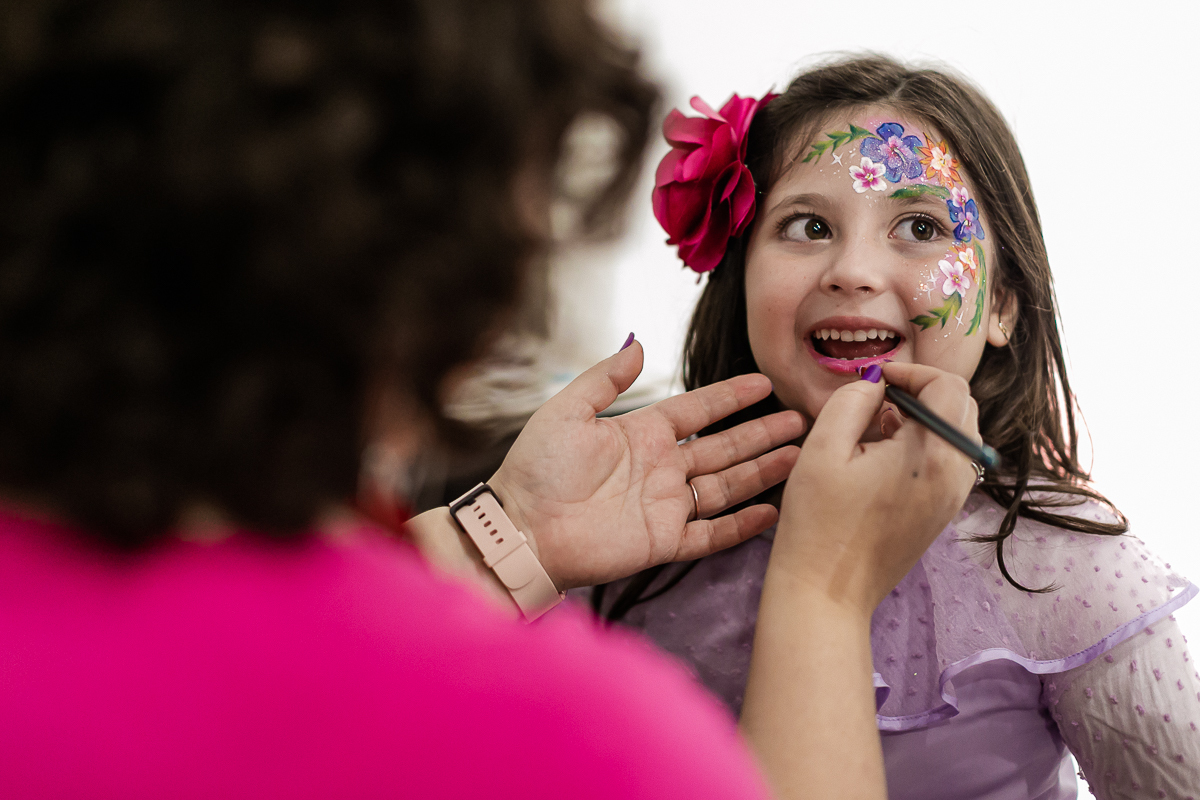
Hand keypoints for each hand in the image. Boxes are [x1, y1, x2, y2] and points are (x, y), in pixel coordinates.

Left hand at [489, 340, 804, 589]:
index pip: (697, 410)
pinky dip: (742, 525)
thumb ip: (605, 378)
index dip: (730, 396)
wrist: (522, 528)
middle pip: (723, 447)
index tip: (764, 382)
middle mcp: (660, 468)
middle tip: (800, 420)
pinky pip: (712, 533)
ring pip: (727, 486)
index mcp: (641, 433)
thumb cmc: (536, 469)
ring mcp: (665, 505)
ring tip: (798, 455)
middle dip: (761, 433)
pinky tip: (772, 511)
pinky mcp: (664, 541)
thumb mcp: (566, 411)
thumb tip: (638, 343)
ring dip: (762, 471)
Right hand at [771, 361, 978, 616]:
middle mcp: (955, 475)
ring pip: (959, 433)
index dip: (911, 370)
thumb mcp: (822, 447)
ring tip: (877, 429)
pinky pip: (950, 461)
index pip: (947, 385)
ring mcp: (953, 497)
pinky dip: (926, 446)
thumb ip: (852, 400)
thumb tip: (875, 383)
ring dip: (925, 417)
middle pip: (962, 405)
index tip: (876, 378)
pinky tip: (884, 458)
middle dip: (921, 390)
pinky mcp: (942, 513)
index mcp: (932, 454)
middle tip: (877, 399)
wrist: (827, 591)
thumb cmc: (817, 523)